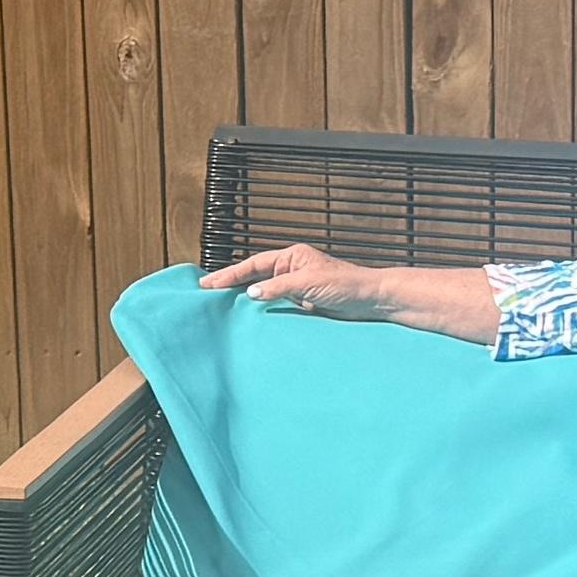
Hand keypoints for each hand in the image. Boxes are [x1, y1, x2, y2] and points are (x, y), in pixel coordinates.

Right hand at [205, 244, 396, 317]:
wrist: (371, 301)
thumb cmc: (346, 285)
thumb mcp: (308, 283)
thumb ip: (278, 288)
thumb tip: (251, 293)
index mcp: (291, 257)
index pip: (253, 264)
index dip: (230, 274)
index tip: (208, 283)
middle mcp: (291, 270)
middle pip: (254, 277)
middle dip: (231, 285)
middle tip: (205, 294)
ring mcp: (296, 288)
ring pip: (263, 293)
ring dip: (244, 300)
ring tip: (220, 308)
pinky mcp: (302, 305)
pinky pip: (276, 307)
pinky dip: (261, 313)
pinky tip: (248, 320)